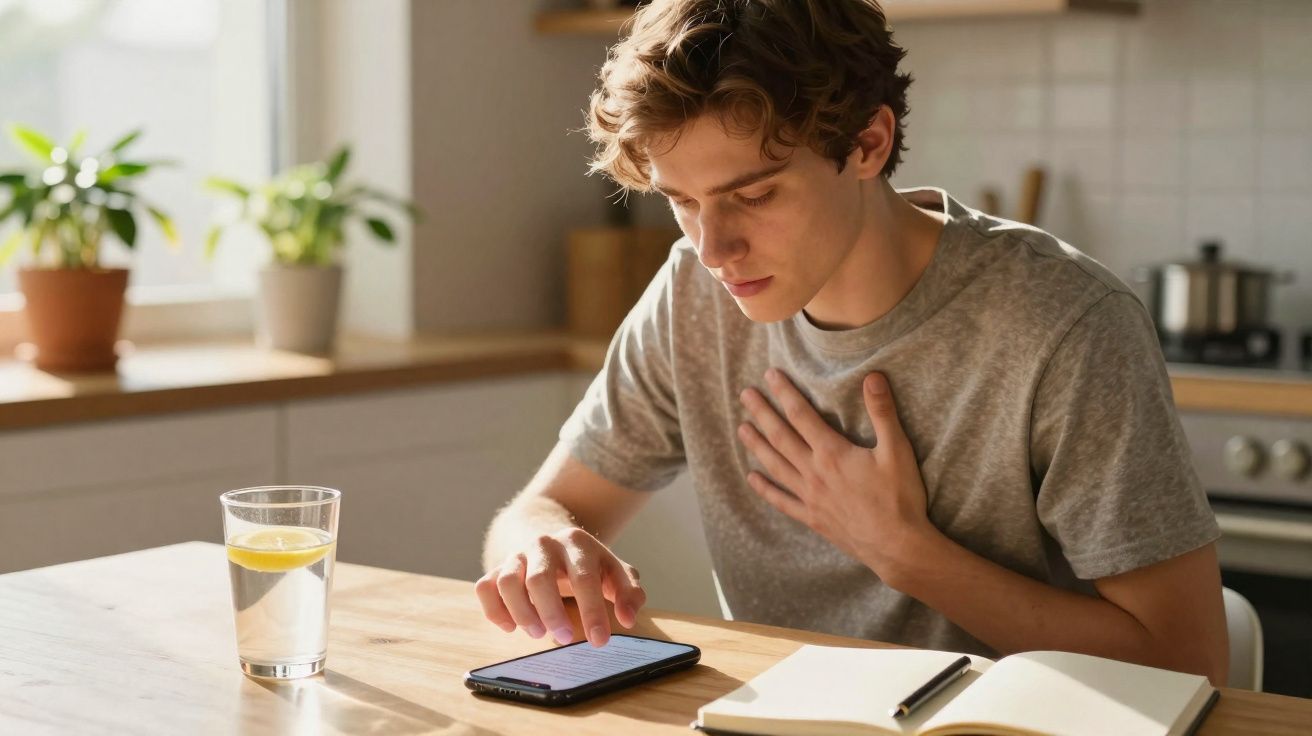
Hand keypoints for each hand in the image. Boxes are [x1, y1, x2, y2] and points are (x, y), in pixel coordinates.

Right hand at [474, 527, 644, 646]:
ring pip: (507, 582)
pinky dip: (494, 611)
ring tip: (538, 632)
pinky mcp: (497, 568)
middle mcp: (543, 544)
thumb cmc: (588, 565)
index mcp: (577, 543)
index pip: (584, 578)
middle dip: (552, 613)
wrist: (552, 541)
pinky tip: (511, 627)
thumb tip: (628, 618)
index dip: (592, 611)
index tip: (600, 641)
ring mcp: (517, 555)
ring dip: (522, 613)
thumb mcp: (615, 572)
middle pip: (539, 578)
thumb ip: (628, 592)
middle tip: (565, 638)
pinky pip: (485, 588)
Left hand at [737, 369, 933, 583]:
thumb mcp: (897, 450)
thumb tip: (873, 376)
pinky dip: (765, 488)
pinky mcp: (812, 518)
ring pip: (775, 465)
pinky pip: (782, 501)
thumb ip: (882, 412)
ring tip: (741, 429)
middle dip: (762, 413)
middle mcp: (814, 473)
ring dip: (757, 446)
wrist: (897, 546)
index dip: (785, 393)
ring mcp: (810, 497)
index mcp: (832, 453)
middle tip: (745, 394)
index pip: (801, 415)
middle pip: (781, 437)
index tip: (770, 375)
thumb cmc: (900, 498)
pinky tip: (751, 478)